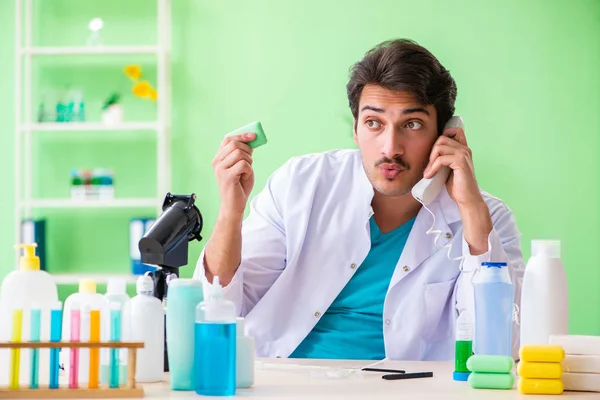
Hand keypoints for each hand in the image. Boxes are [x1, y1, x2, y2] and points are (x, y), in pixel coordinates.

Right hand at [212, 132, 255, 215]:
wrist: (234, 206)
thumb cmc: (239, 186)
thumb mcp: (242, 166)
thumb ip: (243, 154)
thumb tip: (251, 139)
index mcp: (218, 158)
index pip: (228, 140)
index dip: (241, 136)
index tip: (253, 136)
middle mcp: (217, 162)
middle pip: (235, 145)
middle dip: (247, 150)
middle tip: (250, 161)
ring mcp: (220, 169)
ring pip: (240, 154)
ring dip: (249, 162)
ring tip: (245, 172)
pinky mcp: (227, 177)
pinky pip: (243, 165)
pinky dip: (248, 170)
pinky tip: (244, 177)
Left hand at [423, 126, 491, 253]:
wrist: (466, 199)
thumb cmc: (457, 185)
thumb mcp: (448, 168)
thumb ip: (443, 158)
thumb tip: (428, 153)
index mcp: (463, 149)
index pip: (455, 130)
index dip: (443, 134)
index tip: (434, 151)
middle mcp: (465, 149)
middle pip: (442, 138)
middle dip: (431, 151)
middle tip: (428, 166)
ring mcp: (463, 154)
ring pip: (440, 146)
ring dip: (430, 159)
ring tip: (428, 172)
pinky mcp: (460, 162)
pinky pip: (441, 158)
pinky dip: (432, 167)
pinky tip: (430, 175)